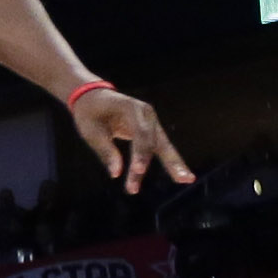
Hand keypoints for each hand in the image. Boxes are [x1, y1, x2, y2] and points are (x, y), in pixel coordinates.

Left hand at [67, 86, 193, 195]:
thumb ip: (105, 151)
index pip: (140, 134)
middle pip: (157, 141)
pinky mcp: (151, 131)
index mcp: (131, 108)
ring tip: (187, 179)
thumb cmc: (90, 114)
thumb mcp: (91, 131)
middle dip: (168, 162)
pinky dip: (169, 162)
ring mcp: (151, 122)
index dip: (140, 154)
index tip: (138, 172)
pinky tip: (180, 175)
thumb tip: (116, 173)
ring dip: (174, 165)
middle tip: (181, 178)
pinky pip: (160, 149)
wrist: (93, 98)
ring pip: (163, 146)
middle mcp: (146, 114)